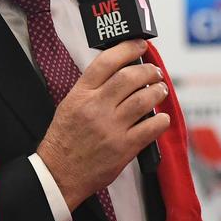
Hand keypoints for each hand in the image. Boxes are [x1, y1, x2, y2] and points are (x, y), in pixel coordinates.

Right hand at [37, 39, 169, 208]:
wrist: (58, 174)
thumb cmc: (64, 140)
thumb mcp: (69, 105)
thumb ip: (92, 88)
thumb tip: (119, 71)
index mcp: (80, 95)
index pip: (107, 62)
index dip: (128, 49)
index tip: (140, 46)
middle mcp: (96, 108)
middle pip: (130, 77)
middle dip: (149, 71)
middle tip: (155, 73)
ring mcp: (111, 128)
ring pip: (144, 100)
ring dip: (158, 92)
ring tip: (160, 90)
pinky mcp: (123, 148)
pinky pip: (151, 127)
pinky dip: (161, 120)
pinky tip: (161, 118)